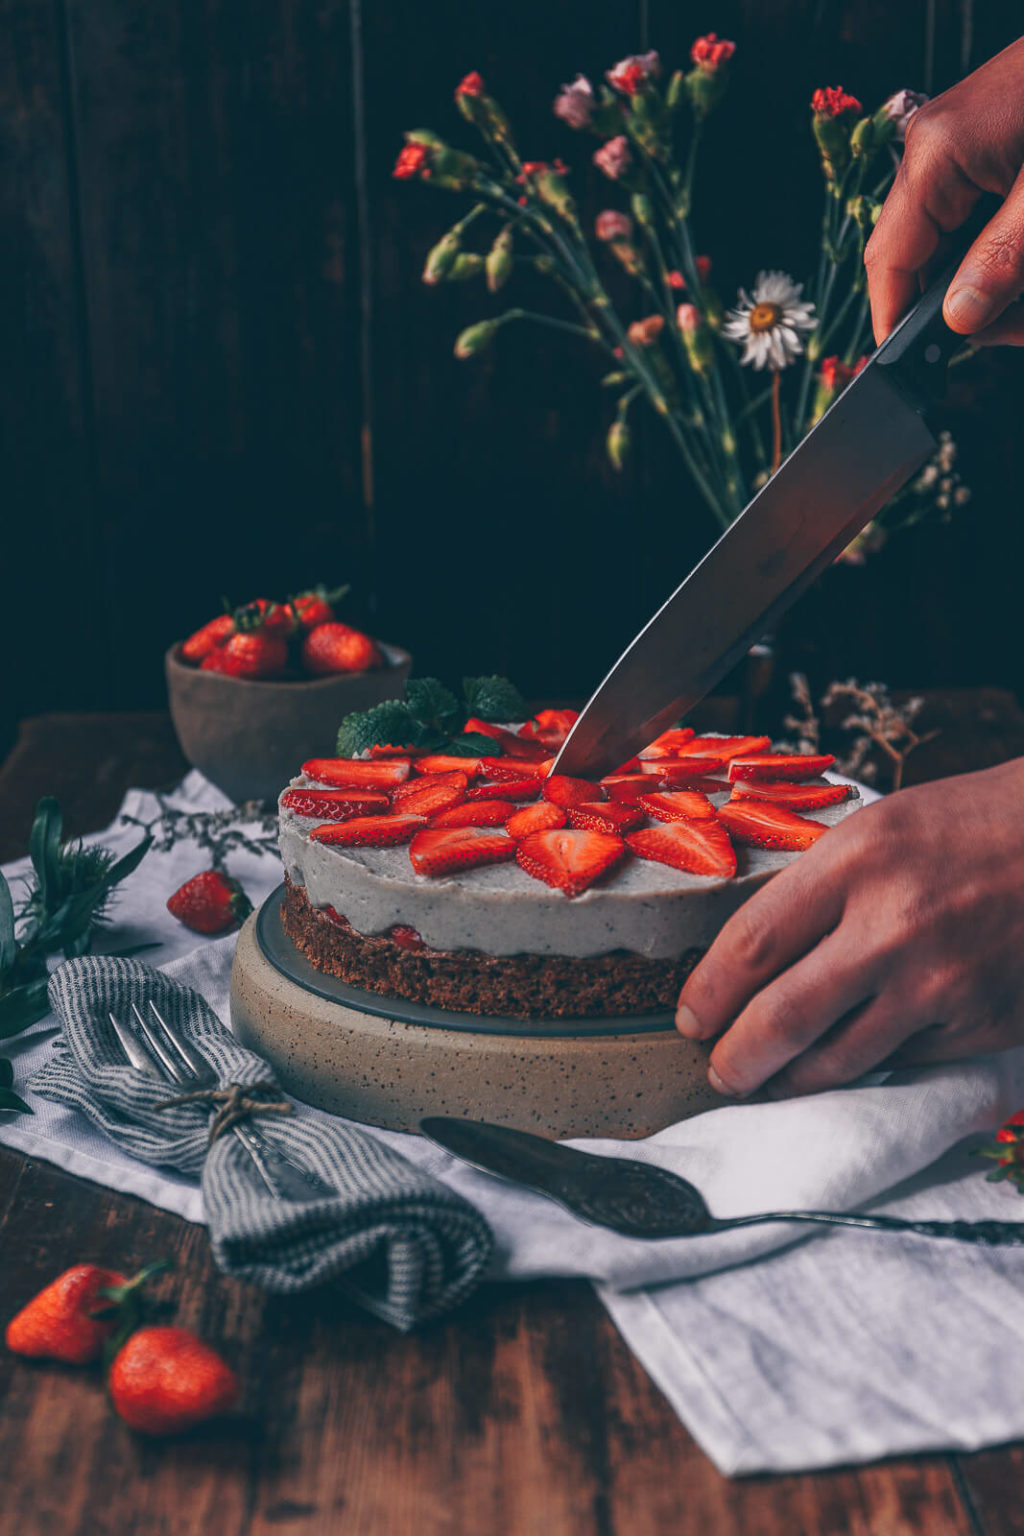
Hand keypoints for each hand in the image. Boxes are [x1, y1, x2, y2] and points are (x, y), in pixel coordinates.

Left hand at [675, 758, 1023, 1098]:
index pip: (752, 944)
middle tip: (721, 1071)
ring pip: (838, 1061)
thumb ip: (813, 889)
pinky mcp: (981, 1024)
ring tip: (771, 1082)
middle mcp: (894, 926)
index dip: (708, 993)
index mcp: (856, 862)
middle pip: (783, 1018)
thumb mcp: (875, 831)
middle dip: (737, 1059)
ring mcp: (941, 983)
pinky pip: (902, 1062)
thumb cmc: (962, 829)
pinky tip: (854, 1058)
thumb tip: (746, 962)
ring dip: (791, 1082)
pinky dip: (871, 1066)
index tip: (691, 1017)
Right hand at [865, 37, 1023, 344]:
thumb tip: (959, 319)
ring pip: (954, 244)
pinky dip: (1003, 248)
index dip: (894, 322)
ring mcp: (957, 147)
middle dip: (966, 304)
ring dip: (993, 279)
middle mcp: (934, 151)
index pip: (888, 261)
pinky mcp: (985, 146)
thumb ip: (1003, 260)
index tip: (908, 372)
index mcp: (936, 157)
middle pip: (922, 258)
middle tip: (1014, 330)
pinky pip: (978, 218)